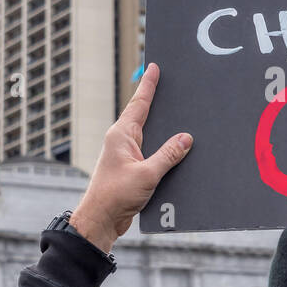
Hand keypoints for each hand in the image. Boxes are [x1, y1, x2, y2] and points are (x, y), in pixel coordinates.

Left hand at [69, 63, 192, 252]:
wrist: (100, 220)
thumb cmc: (115, 196)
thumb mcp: (147, 174)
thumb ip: (168, 155)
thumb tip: (186, 138)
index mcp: (122, 135)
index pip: (139, 104)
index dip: (148, 85)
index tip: (154, 66)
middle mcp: (122, 141)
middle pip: (143, 114)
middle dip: (155, 98)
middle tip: (167, 80)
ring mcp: (126, 154)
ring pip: (148, 134)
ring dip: (161, 125)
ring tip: (175, 111)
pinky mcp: (131, 168)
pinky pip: (150, 151)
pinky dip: (161, 146)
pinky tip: (174, 148)